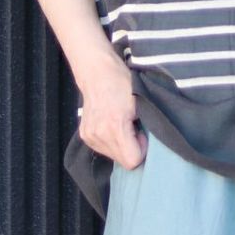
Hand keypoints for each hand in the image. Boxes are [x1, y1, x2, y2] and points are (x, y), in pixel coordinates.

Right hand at [76, 54, 146, 169]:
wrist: (97, 73)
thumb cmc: (123, 83)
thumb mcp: (142, 103)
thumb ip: (146, 127)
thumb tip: (150, 144)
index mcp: (114, 126)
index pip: (132, 160)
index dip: (142, 150)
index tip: (142, 134)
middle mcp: (98, 135)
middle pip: (122, 161)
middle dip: (132, 148)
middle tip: (134, 127)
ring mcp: (89, 136)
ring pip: (113, 156)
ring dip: (122, 145)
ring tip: (123, 124)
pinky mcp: (84, 136)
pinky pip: (103, 149)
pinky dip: (112, 141)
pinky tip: (113, 125)